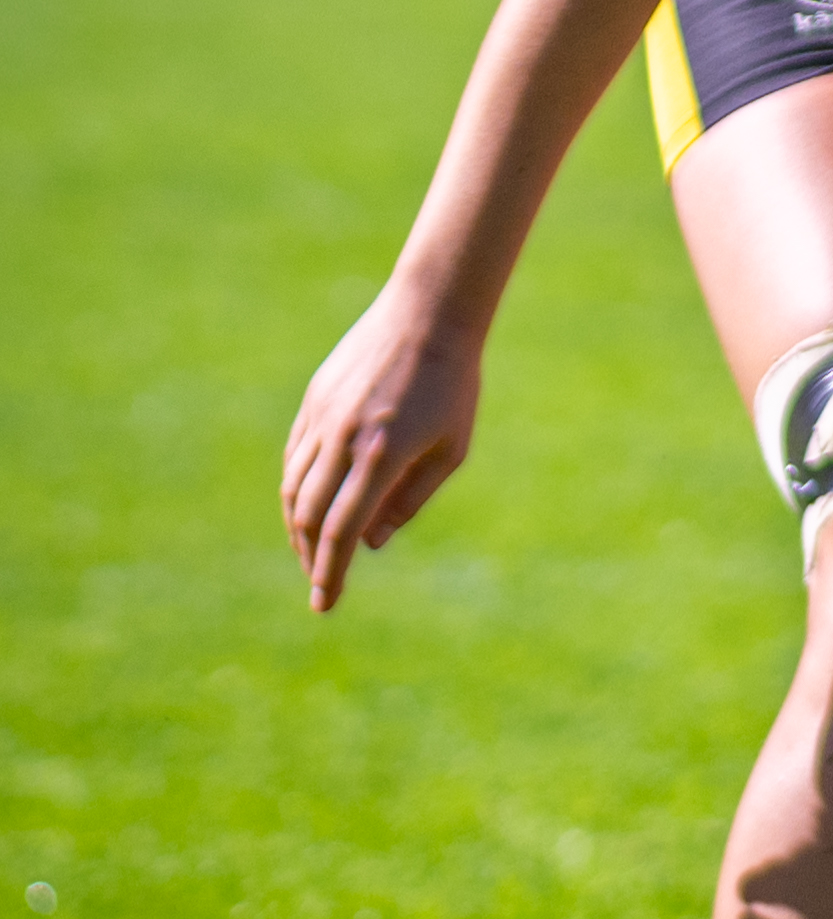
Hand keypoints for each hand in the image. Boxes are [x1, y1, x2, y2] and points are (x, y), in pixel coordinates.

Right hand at [280, 283, 483, 611]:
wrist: (427, 315)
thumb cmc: (453, 385)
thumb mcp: (450, 448)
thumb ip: (410, 499)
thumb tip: (372, 542)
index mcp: (381, 456)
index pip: (341, 530)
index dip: (329, 572)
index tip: (324, 603)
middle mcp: (342, 440)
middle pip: (307, 515)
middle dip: (311, 556)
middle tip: (321, 582)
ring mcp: (322, 418)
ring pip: (293, 486)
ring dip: (299, 526)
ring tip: (314, 551)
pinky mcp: (313, 401)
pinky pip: (295, 456)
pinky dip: (297, 487)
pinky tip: (309, 504)